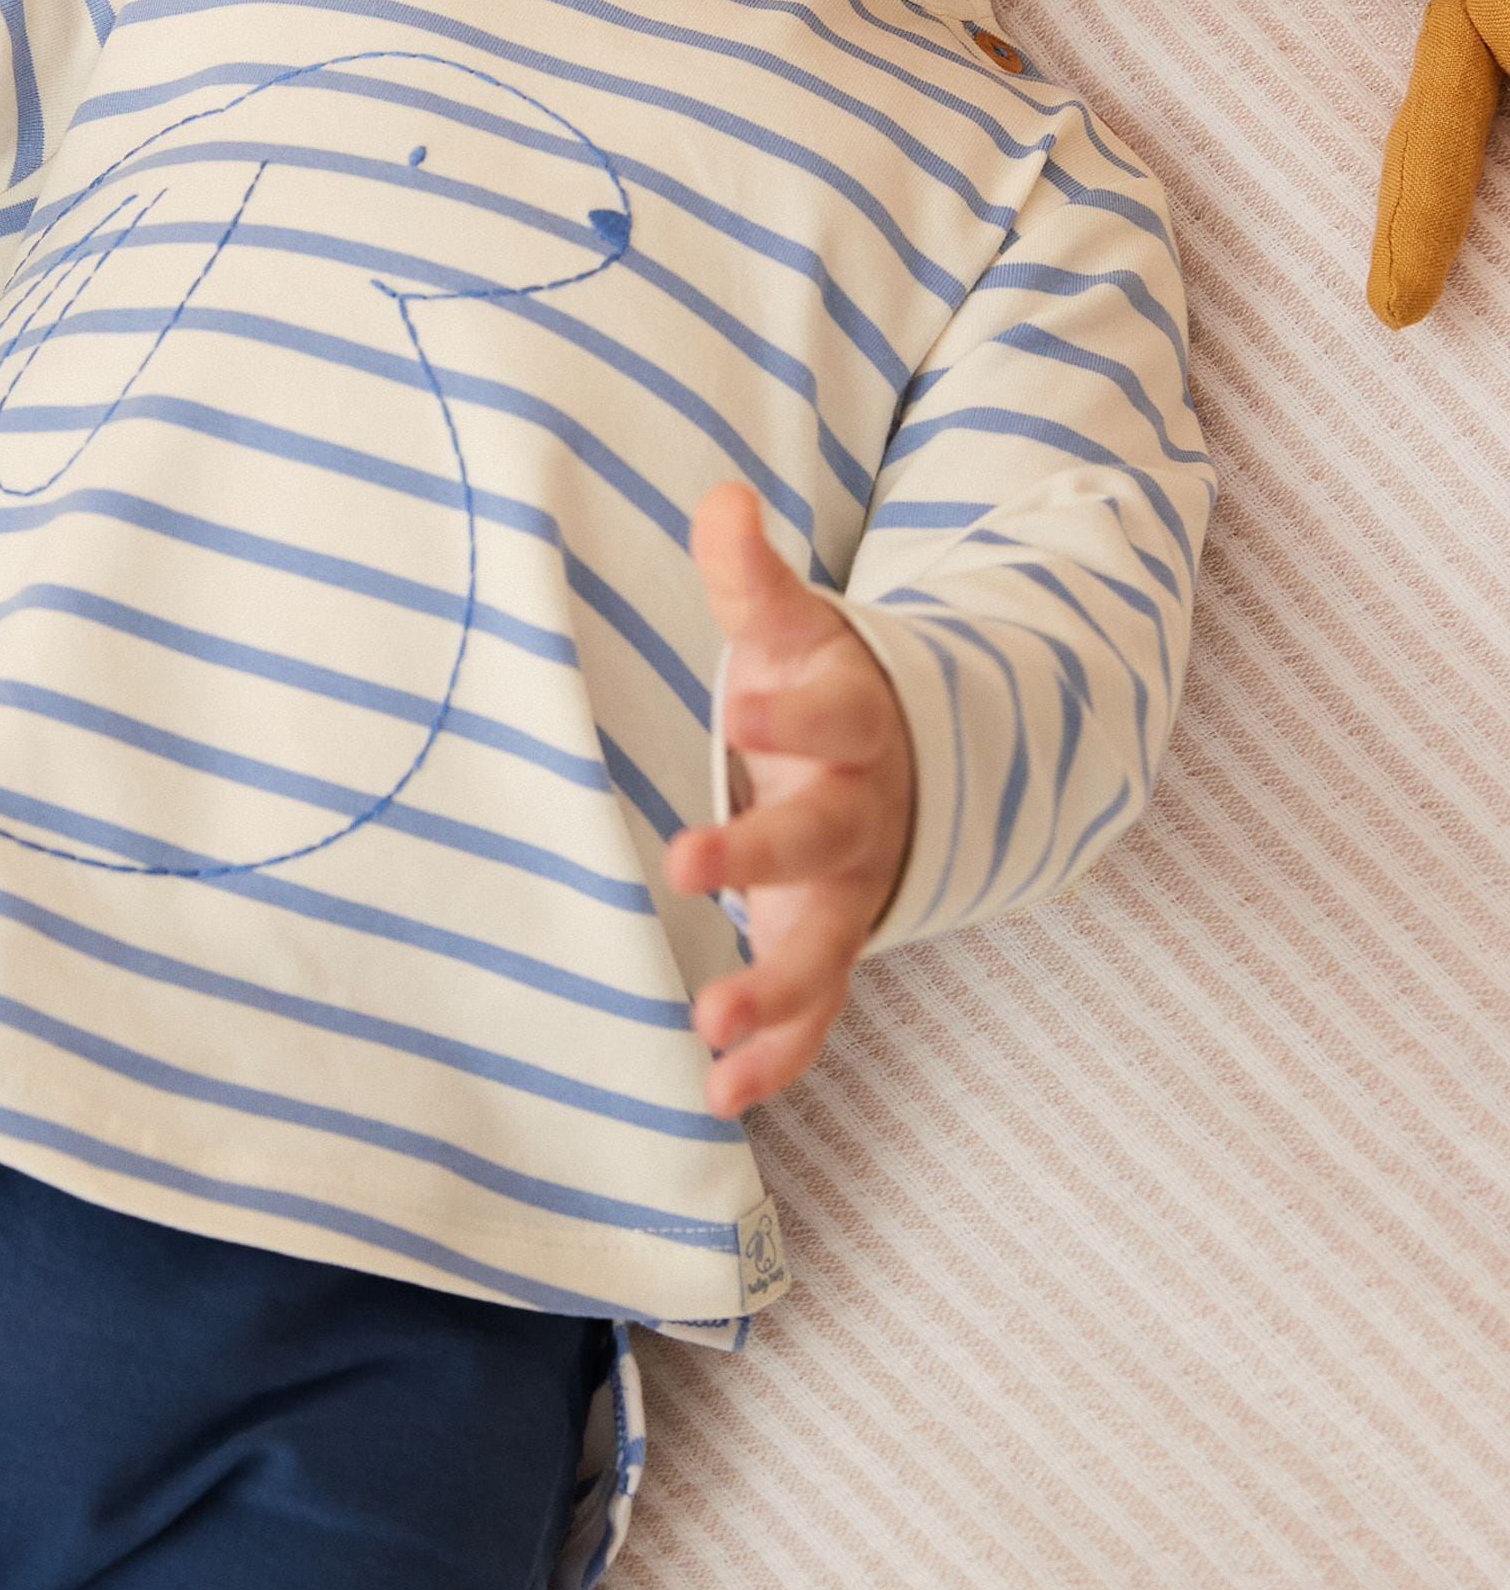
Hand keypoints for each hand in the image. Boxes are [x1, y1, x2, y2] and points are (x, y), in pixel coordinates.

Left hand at [665, 481, 915, 1118]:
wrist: (905, 763)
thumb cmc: (821, 685)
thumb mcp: (792, 626)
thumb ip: (750, 575)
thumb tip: (721, 496)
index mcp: (854, 724)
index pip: (826, 714)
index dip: (786, 712)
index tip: (739, 705)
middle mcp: (860, 814)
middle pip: (818, 840)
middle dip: (755, 854)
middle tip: (683, 860)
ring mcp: (852, 891)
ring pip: (824, 947)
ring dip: (770, 988)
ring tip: (705, 1025)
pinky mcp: (834, 946)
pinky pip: (817, 1012)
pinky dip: (777, 1055)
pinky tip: (719, 1093)